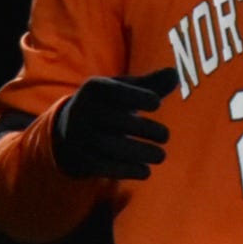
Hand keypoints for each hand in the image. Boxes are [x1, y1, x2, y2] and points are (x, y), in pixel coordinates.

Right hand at [51, 67, 177, 178]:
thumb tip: (174, 73)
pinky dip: (128, 170)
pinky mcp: (81, 159)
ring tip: (160, 155)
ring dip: (142, 153)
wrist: (68, 133)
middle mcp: (83, 110)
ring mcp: (79, 136)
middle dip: (147, 129)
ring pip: (111, 146)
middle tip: (165, 135)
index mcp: (95, 88)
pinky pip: (105, 167)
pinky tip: (145, 170)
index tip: (157, 103)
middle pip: (118, 120)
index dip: (137, 96)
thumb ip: (151, 84)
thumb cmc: (108, 106)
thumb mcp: (124, 91)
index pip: (115, 90)